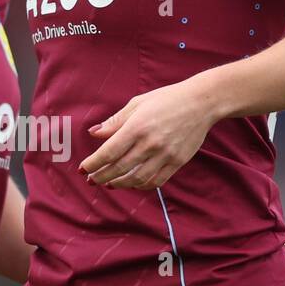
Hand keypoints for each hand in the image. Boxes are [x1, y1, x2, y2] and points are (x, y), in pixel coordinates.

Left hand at [79, 81, 214, 188]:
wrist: (201, 103)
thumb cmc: (166, 100)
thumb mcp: (137, 104)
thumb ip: (115, 121)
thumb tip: (93, 133)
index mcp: (137, 127)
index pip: (109, 152)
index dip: (93, 163)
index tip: (83, 169)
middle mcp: (150, 143)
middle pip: (120, 168)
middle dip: (101, 177)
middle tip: (91, 180)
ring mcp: (165, 155)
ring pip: (136, 179)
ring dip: (119, 184)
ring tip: (109, 183)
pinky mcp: (177, 162)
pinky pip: (156, 181)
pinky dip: (141, 185)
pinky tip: (132, 183)